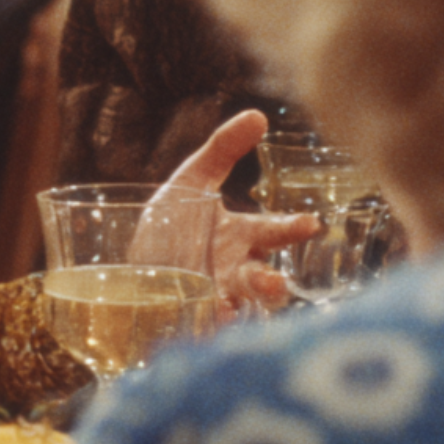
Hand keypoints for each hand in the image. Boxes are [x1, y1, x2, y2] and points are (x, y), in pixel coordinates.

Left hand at [164, 109, 321, 315]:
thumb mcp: (192, 179)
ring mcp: (213, 298)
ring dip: (234, 315)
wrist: (133, 263)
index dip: (291, 228)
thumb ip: (223, 149)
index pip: (271, 231)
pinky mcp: (189, 319)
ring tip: (227, 311)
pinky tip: (200, 325)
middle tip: (273, 284)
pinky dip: (205, 328)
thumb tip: (257, 114)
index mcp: (239, 237)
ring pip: (237, 311)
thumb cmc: (172, 221)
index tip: (310, 224)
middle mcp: (233, 270)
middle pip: (259, 279)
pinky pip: (203, 329)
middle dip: (268, 283)